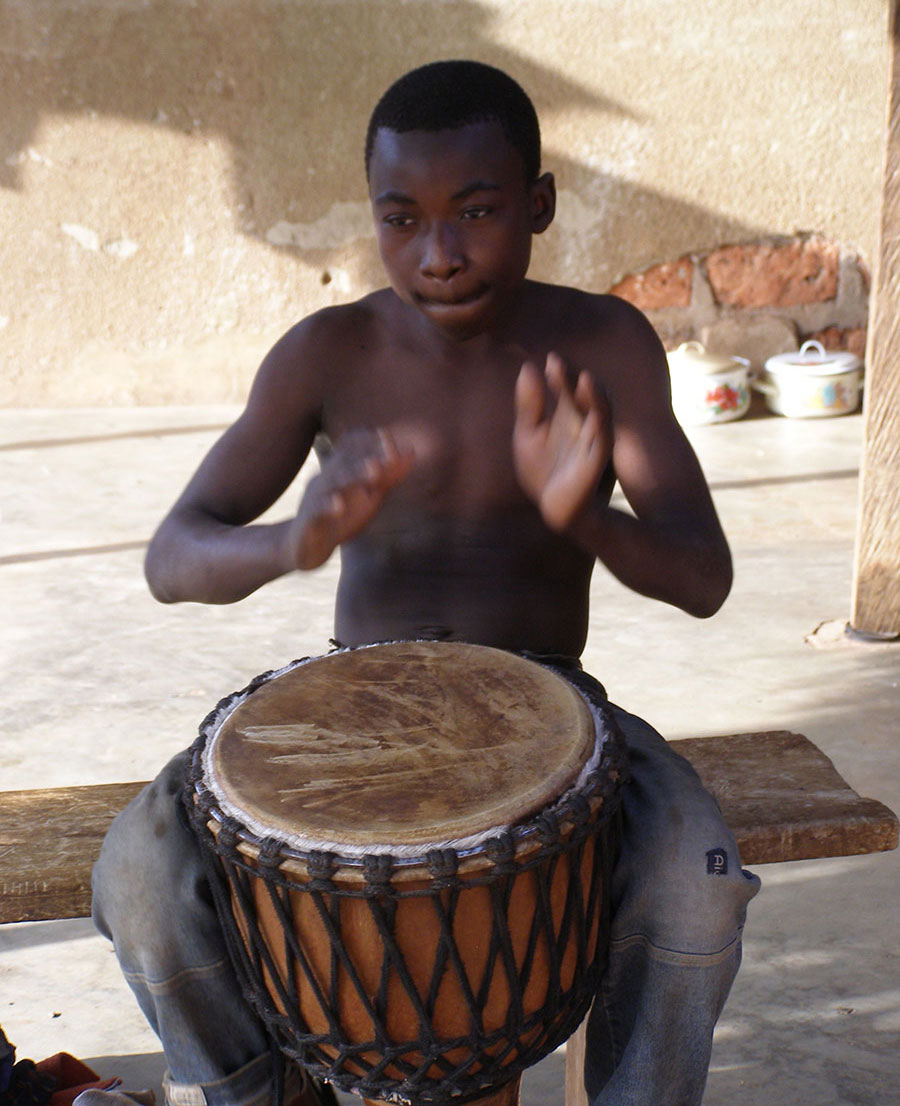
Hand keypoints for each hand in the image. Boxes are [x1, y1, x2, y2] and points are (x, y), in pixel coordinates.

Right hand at [287, 427, 416, 569]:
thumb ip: (389, 476)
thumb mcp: (369, 496)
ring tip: (374, 471)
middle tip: (389, 452)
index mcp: (340, 471)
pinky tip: (339, 506)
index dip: (369, 440)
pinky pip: (316, 511)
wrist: (306, 548)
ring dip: (353, 475)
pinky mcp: (307, 521)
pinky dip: (327, 507)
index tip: (388, 436)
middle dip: (368, 455)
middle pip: (345, 462)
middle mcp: (326, 479)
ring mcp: (315, 498)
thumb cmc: (341, 517)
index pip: (351, 446)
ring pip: (332, 482)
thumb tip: (412, 451)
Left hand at [513, 352, 610, 530]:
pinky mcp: (599, 457)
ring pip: (600, 409)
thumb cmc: (543, 473)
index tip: (549, 360)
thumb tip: (527, 367)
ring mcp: (593, 438)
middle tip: (556, 363)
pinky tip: (592, 408)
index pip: (566, 387)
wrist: (553, 510)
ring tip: (582, 377)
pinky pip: (603, 433)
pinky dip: (600, 415)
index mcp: (567, 415)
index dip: (559, 373)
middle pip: (583, 393)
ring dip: (593, 393)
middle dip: (571, 379)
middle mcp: (584, 422)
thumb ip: (528, 404)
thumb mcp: (527, 435)